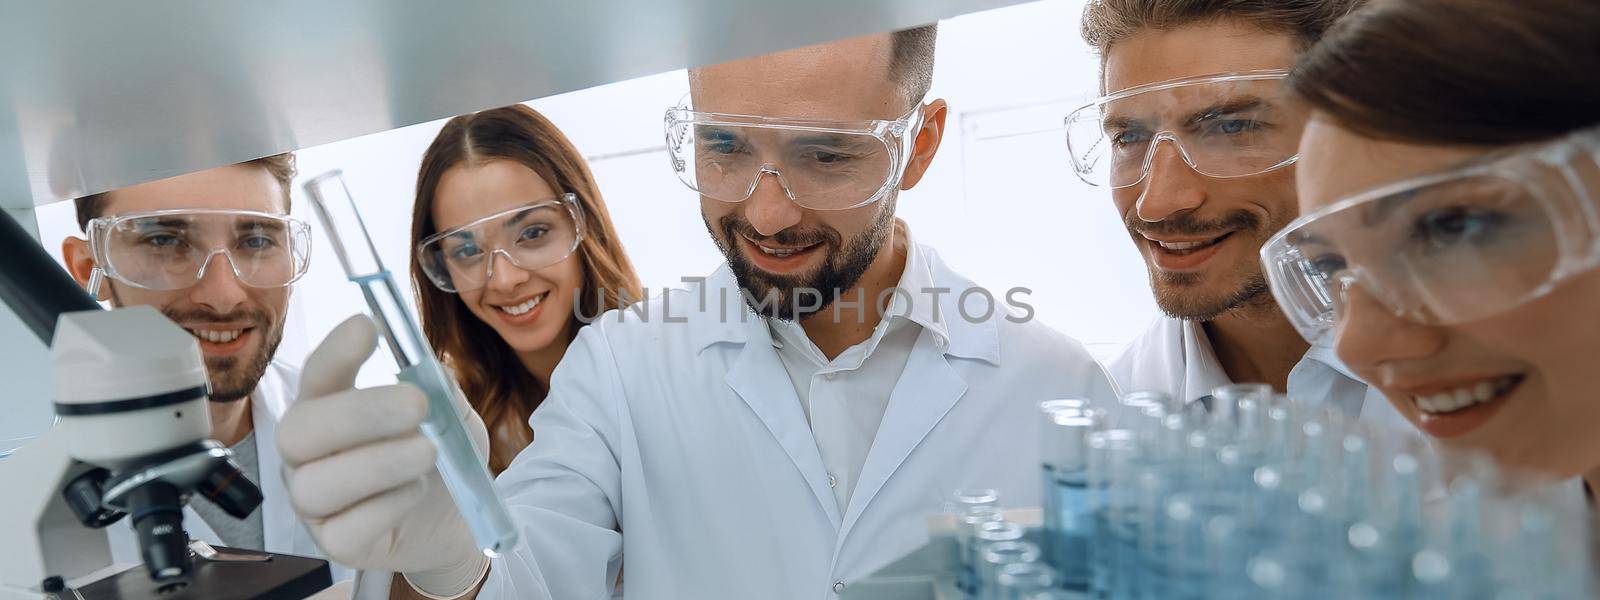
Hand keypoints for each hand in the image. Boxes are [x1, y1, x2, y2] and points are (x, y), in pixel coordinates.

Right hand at [277, 315, 488, 593]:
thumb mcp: (452, 416)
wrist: (459, 522)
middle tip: (417, 404)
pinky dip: (387, 504)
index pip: (316, 376)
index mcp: (329, 410)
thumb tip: (429, 367)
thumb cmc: (442, 459)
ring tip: (430, 453)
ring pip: (316, 484)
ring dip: (379, 462)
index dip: (334, 351)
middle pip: (299, 430)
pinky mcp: (336, 544)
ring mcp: (316, 504)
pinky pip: (346, 527)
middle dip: (359, 412)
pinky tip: (416, 491)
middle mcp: (308, 456)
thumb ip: (439, 389)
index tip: (367, 326)